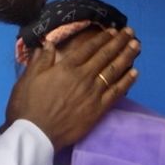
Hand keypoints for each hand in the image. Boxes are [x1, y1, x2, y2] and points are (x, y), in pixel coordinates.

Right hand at [4, 28, 139, 148]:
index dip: (102, 38)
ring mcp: (93, 94)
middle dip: (119, 42)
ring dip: (126, 57)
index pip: (88, 48)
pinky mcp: (98, 110)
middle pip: (105, 56)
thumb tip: (49, 43)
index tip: (112, 30)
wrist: (36, 134)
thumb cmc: (28, 105)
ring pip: (113, 71)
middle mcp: (83, 77)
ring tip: (136, 46)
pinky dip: (126, 81)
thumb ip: (41, 60)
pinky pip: (116, 92)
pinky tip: (135, 73)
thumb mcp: (28, 78)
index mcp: (66, 67)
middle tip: (130, 32)